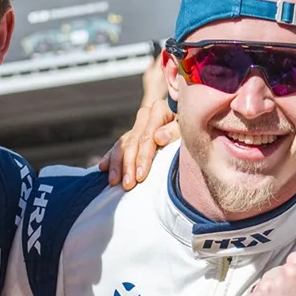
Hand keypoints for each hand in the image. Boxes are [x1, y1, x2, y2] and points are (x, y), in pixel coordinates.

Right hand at [97, 55, 178, 189]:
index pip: (147, 136)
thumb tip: (158, 137)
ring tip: (113, 182)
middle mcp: (145, 115)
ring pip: (122, 145)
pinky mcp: (132, 134)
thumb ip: (175, 131)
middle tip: (127, 184)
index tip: (140, 176)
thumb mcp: (188, 128)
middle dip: (128, 165)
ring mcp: (137, 125)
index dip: (143, 157)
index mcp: (159, 110)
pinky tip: (102, 168)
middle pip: (132, 142)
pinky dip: (111, 158)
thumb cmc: (192, 128)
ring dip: (117, 164)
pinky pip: (118, 146)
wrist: (189, 120)